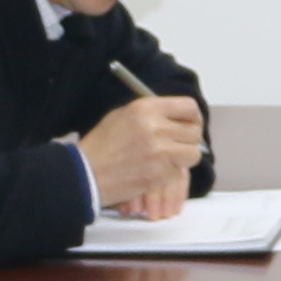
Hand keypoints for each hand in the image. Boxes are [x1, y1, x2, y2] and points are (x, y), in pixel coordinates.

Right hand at [77, 93, 206, 220]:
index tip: (191, 123)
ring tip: (167, 159)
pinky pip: (179, 171)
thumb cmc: (101, 146)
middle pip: (194, 131)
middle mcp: (156, 127)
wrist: (86, 173)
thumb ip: (151, 112)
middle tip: (179, 145)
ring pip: (193, 153)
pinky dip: (170, 173)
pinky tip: (154, 171)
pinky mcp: (160, 173)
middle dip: (189, 139)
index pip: (188, 107)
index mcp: (146, 108)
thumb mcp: (122, 116)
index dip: (193, 117)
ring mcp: (160, 151)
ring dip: (183, 158)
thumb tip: (176, 115)